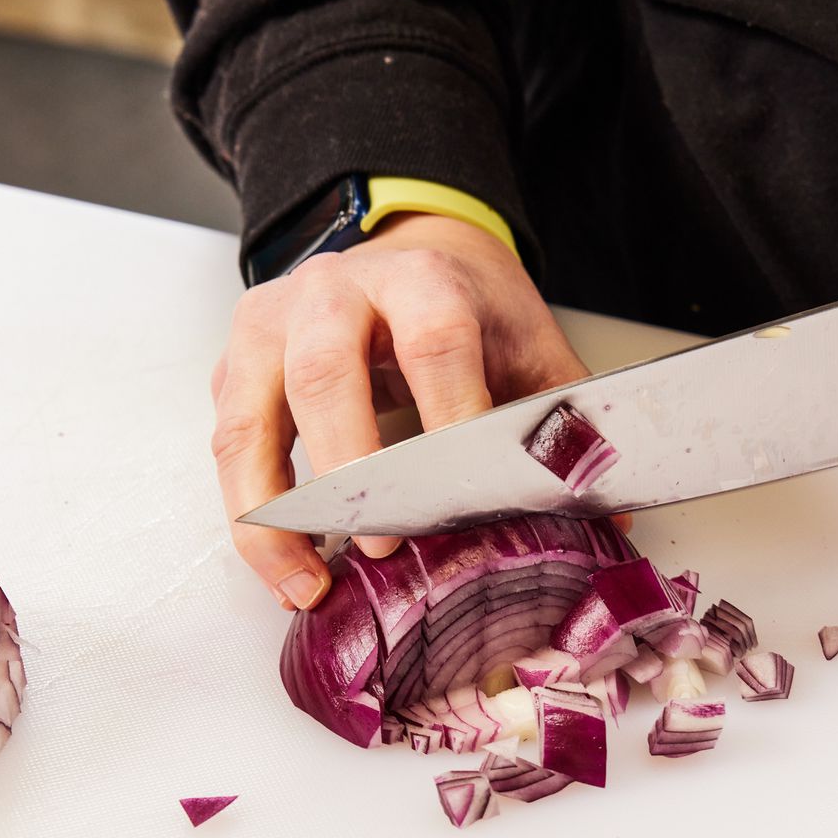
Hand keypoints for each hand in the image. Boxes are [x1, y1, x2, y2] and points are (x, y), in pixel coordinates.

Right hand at [211, 212, 590, 609]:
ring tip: (307, 584)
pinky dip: (252, 518)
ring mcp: (272, 327)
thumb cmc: (467, 309)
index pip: (434, 342)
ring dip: (274, 514)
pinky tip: (285, 570)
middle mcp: (334, 292)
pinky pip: (229, 446)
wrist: (407, 253)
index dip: (449, 417)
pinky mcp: (237, 368)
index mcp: (420, 280)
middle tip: (382, 545)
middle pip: (325, 374)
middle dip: (350, 467)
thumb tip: (608, 515)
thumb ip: (563, 420)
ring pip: (249, 420)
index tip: (468, 494)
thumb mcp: (528, 348)